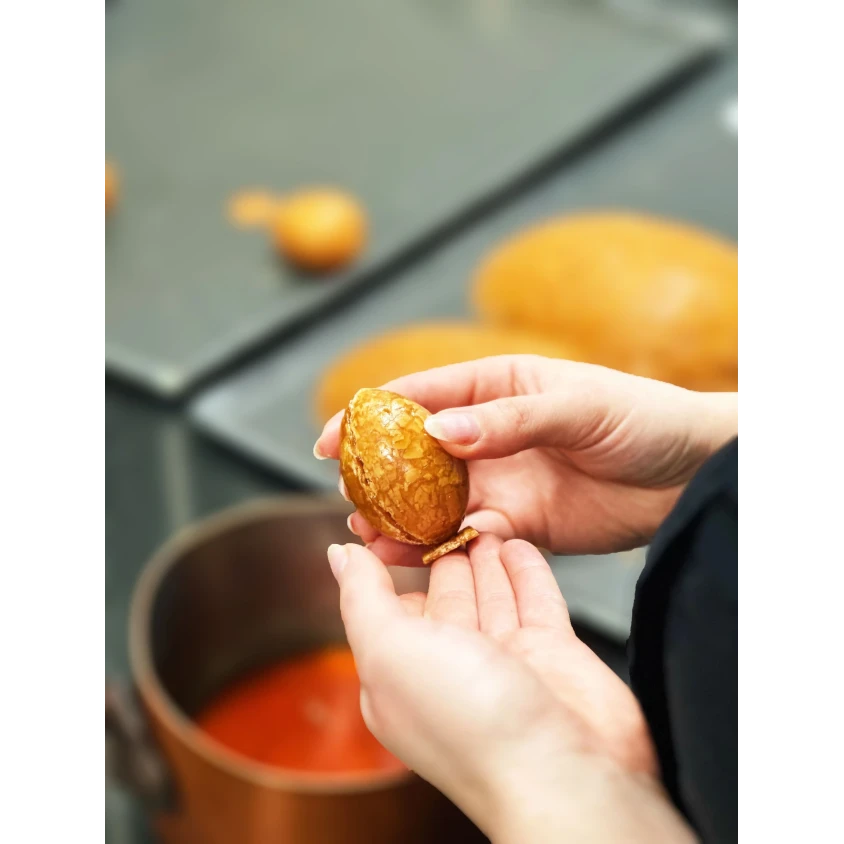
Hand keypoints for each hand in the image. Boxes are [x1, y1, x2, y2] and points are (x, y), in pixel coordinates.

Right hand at [315, 355, 736, 562]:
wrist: (690, 475)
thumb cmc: (641, 418)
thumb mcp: (577, 406)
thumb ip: (510, 420)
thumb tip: (438, 430)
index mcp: (498, 388)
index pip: (421, 396)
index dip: (371, 415)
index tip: (332, 440)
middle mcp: (490, 434)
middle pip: (417, 454)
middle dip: (378, 475)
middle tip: (348, 498)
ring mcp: (502, 480)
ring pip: (436, 501)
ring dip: (400, 517)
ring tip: (367, 536)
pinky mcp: (519, 524)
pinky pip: (469, 535)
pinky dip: (440, 546)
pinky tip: (414, 558)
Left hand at [329, 534, 694, 842]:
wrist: (567, 773)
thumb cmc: (472, 724)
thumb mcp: (390, 650)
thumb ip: (363, 598)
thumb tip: (338, 556)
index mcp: (401, 674)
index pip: (389, 605)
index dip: (392, 561)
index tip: (396, 515)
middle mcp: (452, 667)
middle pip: (443, 594)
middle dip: (442, 550)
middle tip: (444, 505)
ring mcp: (505, 660)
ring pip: (489, 591)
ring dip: (484, 552)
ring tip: (482, 515)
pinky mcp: (552, 652)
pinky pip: (534, 597)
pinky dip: (525, 568)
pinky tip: (517, 542)